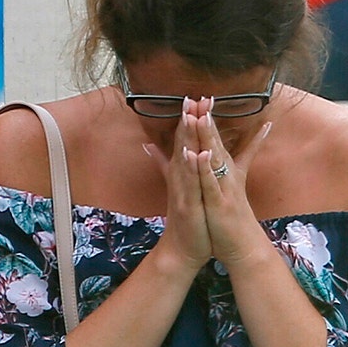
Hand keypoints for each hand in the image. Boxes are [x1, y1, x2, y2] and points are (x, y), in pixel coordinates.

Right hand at [141, 108, 210, 271]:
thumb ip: (164, 165)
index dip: (187, 119)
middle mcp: (178, 179)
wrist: (181, 249)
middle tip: (192, 97)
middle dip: (188, 121)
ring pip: (185, 161)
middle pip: (182, 145)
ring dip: (187, 138)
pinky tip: (198, 153)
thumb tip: (149, 146)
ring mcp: (181, 191)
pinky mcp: (187, 204)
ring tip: (191, 117)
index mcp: (180, 173)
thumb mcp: (177, 188)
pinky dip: (194, 168)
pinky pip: (191, 184)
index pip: (183, 141)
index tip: (193, 97)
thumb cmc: (185, 218)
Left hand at [189, 99, 274, 266]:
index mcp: (224, 171)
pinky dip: (205, 169)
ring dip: (208, 137)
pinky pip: (211, 183)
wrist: (242, 246)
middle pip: (216, 143)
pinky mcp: (221, 204)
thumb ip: (214, 171)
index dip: (208, 119)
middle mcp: (227, 176)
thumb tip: (208, 155)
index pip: (215, 140)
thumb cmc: (228, 218)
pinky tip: (199, 154)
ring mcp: (225, 189)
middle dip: (208, 120)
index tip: (202, 97)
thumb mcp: (221, 191)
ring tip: (200, 116)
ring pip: (215, 158)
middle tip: (202, 96)